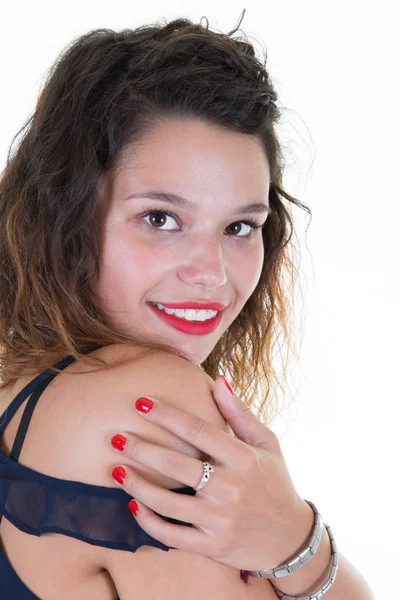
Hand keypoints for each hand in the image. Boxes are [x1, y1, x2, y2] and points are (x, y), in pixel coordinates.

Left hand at [109, 375, 313, 572]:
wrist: (291, 539)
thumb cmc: (276, 482)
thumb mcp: (267, 444)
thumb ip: (240, 413)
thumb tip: (218, 380)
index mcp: (244, 459)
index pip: (198, 431)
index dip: (167, 415)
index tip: (141, 402)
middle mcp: (231, 489)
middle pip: (177, 466)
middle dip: (142, 449)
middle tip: (116, 437)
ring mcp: (220, 521)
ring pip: (168, 503)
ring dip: (137, 485)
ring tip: (116, 469)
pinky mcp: (212, 546)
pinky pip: (172, 536)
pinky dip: (148, 522)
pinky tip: (133, 505)